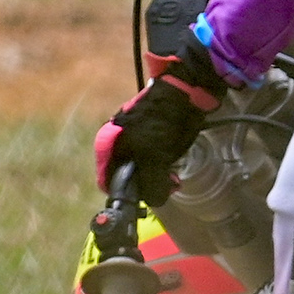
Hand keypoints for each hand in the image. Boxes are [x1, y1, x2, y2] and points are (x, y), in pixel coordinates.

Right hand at [93, 47, 224, 200]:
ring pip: (141, 173)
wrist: (186, 91)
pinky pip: (153, 164)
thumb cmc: (163, 121)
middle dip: (144, 187)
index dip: (124, 195)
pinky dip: (163, 171)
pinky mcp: (152, 140)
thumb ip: (150, 183)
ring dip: (156, 180)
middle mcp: (116, 145)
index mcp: (107, 146)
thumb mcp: (154, 156)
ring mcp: (134, 142)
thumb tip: (154, 202)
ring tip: (172, 180)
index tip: (143, 199)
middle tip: (165, 187)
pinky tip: (174, 171)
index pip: (108, 182)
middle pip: (126, 179)